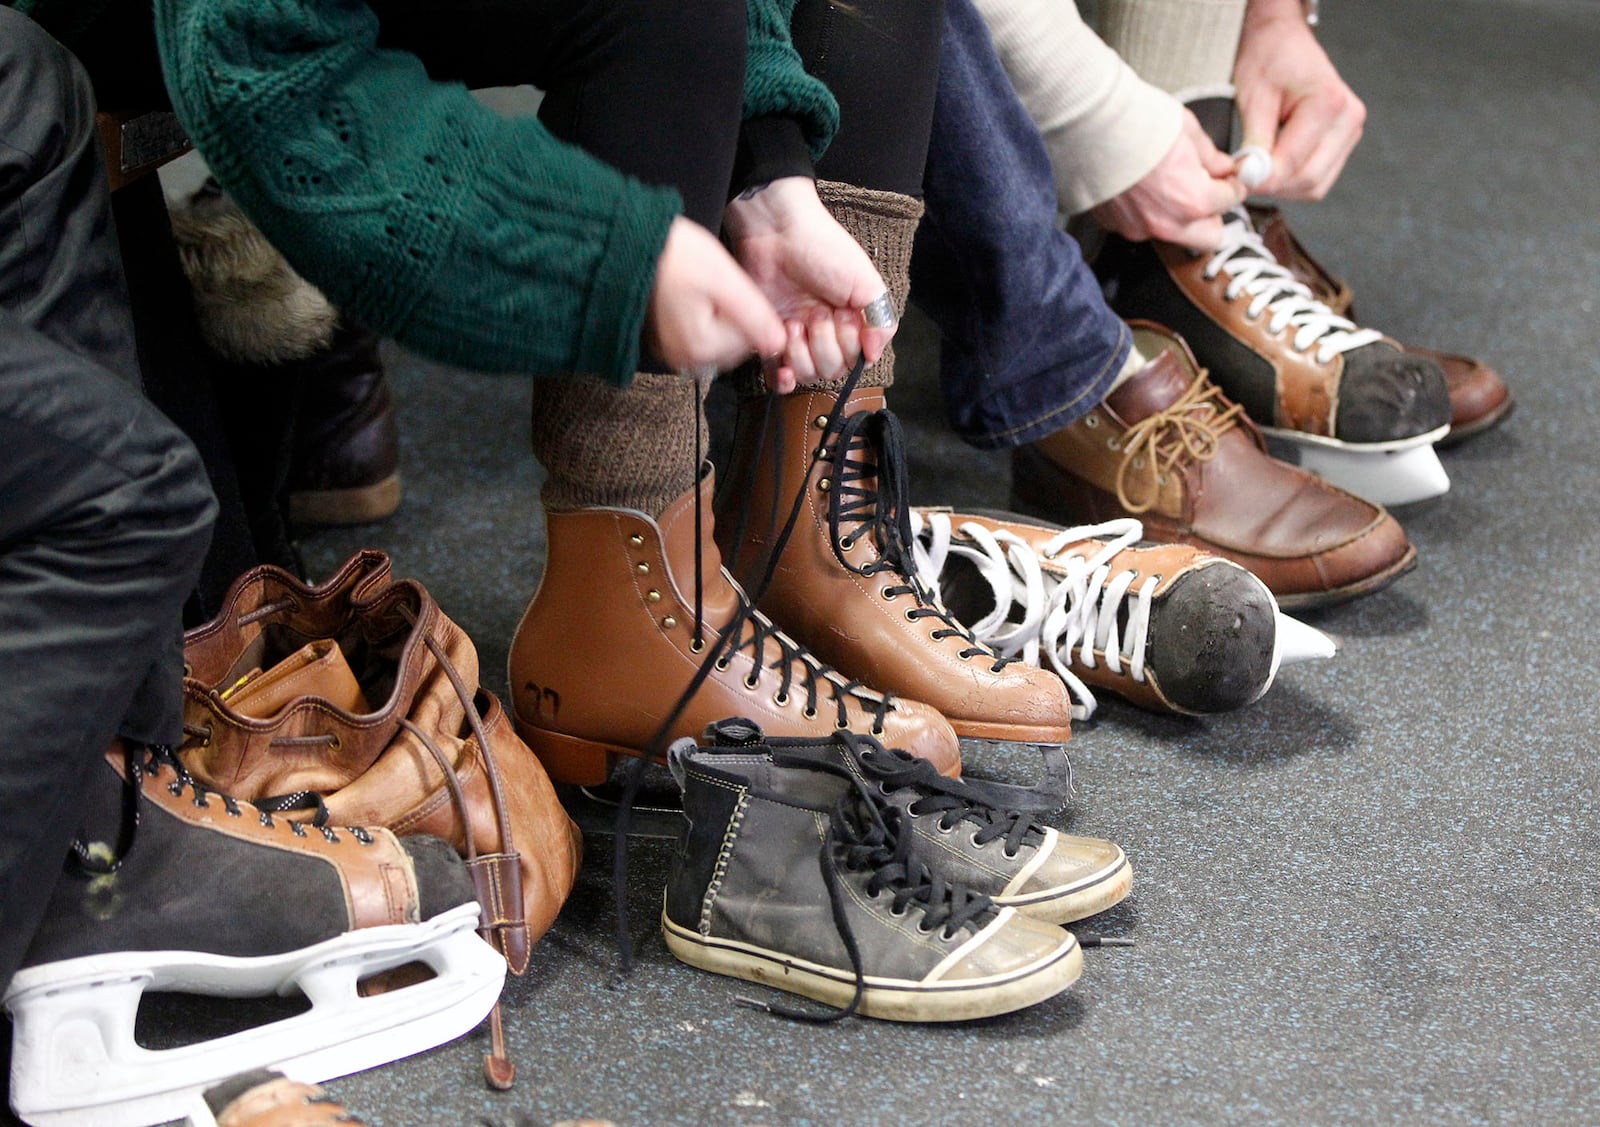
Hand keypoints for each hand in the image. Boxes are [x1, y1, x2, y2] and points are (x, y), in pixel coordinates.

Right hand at [644, 217, 786, 373]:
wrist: (632, 245)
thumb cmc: (674, 255)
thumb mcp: (723, 280)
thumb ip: (754, 315)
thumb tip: (778, 344)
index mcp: (701, 349)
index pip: (751, 342)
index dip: (752, 312)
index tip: (736, 288)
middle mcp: (685, 360)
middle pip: (735, 346)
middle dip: (736, 317)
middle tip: (719, 286)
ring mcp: (673, 353)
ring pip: (720, 341)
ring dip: (722, 318)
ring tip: (704, 288)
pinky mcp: (665, 342)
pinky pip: (700, 336)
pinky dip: (705, 319)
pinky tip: (694, 296)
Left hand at [724, 176, 893, 392]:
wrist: (777, 232)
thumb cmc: (824, 248)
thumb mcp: (865, 282)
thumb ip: (881, 321)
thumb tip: (874, 354)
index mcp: (852, 321)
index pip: (857, 359)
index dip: (850, 345)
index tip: (843, 314)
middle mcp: (826, 332)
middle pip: (832, 370)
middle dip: (824, 345)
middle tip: (816, 312)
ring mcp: (797, 336)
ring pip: (807, 374)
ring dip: (801, 353)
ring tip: (794, 322)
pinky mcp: (769, 337)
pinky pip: (777, 375)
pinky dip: (782, 379)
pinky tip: (784, 370)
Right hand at [1090, 109, 1246, 250]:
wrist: (1091, 125)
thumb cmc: (1137, 122)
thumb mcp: (1188, 130)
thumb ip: (1209, 156)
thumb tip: (1221, 166)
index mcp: (1194, 200)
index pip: (1230, 201)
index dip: (1233, 187)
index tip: (1232, 181)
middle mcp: (1168, 223)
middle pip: (1209, 238)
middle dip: (1213, 216)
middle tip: (1208, 194)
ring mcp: (1138, 228)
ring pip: (1173, 234)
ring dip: (1178, 217)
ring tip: (1167, 187)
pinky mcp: (1114, 225)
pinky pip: (1140, 226)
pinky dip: (1145, 212)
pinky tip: (1139, 188)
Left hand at [1234, 0, 1365, 199]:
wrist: (1283, 40)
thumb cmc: (1268, 58)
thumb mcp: (1254, 97)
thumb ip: (1255, 142)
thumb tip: (1251, 178)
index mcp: (1329, 103)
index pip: (1294, 163)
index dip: (1261, 179)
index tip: (1236, 179)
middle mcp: (1348, 119)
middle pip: (1309, 180)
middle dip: (1272, 186)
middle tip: (1242, 178)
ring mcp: (1350, 131)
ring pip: (1316, 185)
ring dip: (1282, 187)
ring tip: (1256, 170)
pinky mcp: (1344, 141)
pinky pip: (1319, 178)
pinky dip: (1293, 181)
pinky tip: (1273, 166)